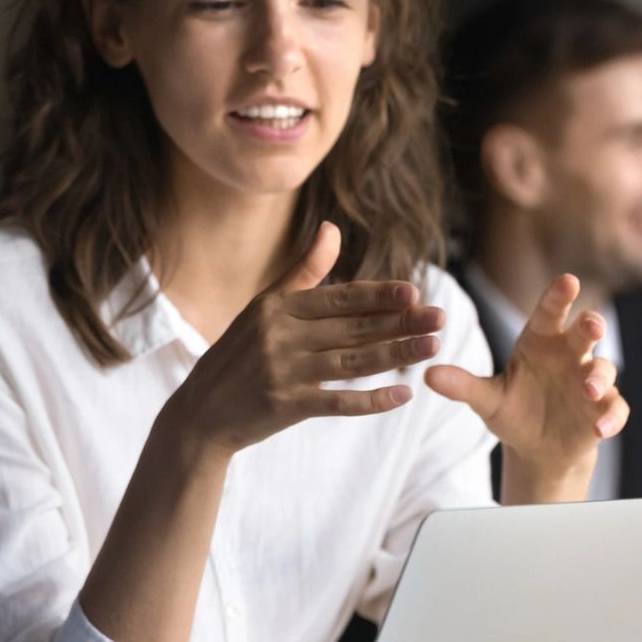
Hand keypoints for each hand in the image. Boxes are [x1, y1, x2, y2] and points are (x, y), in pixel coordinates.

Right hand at [162, 222, 443, 454]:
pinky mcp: (286, 406)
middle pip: (352, 328)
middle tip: (440, 317)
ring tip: (432, 347)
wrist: (200, 412)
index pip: (338, 298)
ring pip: (351, 362)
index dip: (378, 295)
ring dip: (396, 354)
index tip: (414, 291)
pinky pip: (338, 401)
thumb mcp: (264, 307)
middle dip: (401, 322)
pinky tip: (403, 395)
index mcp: (276, 307)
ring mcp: (282, 372)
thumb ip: (303, 271)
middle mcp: (279, 336)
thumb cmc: (238, 355)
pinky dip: (372, 400)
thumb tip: (332, 228)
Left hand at [423, 274, 627, 501]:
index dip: (559, 296)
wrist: (537, 448)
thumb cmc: (514, 411)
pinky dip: (611, 417)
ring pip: (604, 369)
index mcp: (540, 341)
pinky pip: (616, 408)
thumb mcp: (487, 400)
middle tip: (591, 325)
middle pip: (585, 331)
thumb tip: (427, 375)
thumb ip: (463, 385)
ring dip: (599, 377)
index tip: (568, 280)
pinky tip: (601, 428)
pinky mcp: (603, 410)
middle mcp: (569, 355)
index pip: (550, 313)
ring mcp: (590, 381)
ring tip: (588, 389)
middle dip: (591, 325)